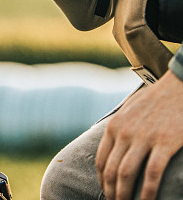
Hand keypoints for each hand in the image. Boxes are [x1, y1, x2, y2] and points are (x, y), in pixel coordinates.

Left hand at [96, 70, 182, 199]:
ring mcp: (144, 137)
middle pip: (112, 171)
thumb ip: (118, 128)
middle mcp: (125, 132)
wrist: (178, 87)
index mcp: (115, 126)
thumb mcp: (129, 110)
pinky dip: (147, 192)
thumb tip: (109, 147)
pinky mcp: (164, 142)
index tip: (107, 194)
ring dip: (125, 196)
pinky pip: (152, 174)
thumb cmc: (155, 100)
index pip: (101, 161)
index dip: (103, 182)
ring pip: (127, 174)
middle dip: (112, 193)